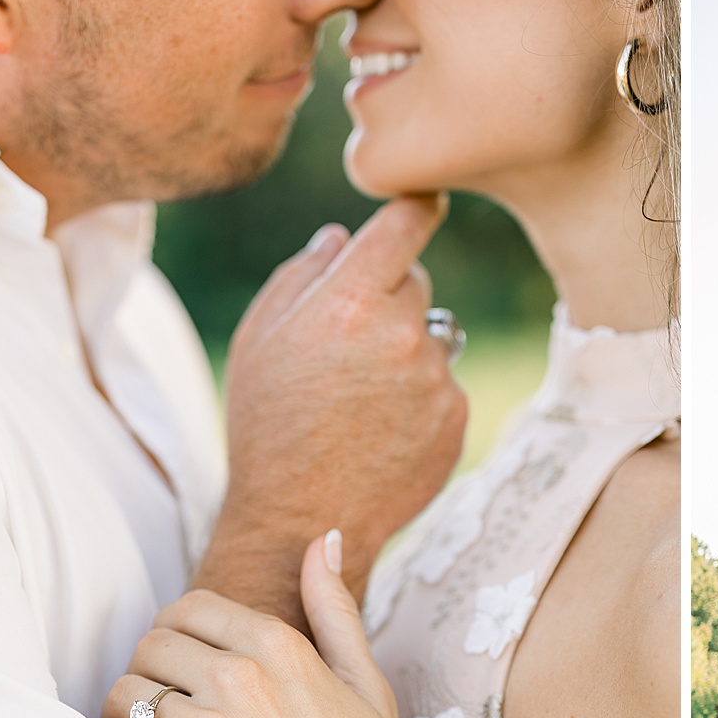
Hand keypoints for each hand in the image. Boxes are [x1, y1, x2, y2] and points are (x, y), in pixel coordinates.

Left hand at [91, 532, 452, 717]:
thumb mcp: (369, 687)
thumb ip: (335, 609)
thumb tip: (320, 539)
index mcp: (283, 649)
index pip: (188, 610)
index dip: (177, 637)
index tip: (185, 670)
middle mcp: (241, 682)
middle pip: (147, 648)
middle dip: (150, 675)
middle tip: (168, 714)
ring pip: (122, 695)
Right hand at [198, 195, 468, 629]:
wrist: (305, 520)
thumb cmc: (268, 426)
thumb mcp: (259, 341)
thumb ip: (300, 276)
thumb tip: (340, 235)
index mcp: (348, 302)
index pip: (404, 225)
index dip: (417, 205)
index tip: (427, 198)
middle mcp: (403, 334)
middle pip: (416, 283)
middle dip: (388, 300)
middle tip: (347, 349)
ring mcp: (437, 379)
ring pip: (433, 337)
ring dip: (407, 353)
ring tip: (360, 402)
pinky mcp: (457, 417)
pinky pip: (444, 385)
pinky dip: (421, 399)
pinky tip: (381, 432)